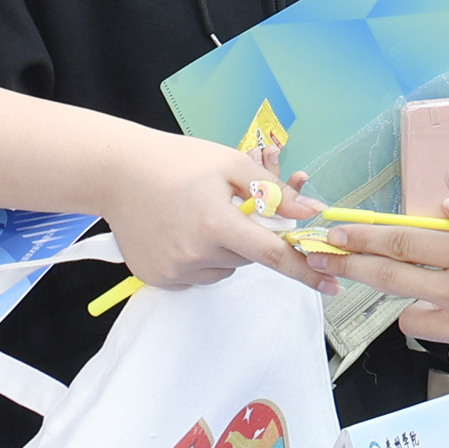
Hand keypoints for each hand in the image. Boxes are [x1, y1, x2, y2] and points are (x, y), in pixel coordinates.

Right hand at [107, 129, 332, 293]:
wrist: (116, 172)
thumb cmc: (177, 161)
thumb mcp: (230, 163)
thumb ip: (276, 191)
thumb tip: (312, 212)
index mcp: (217, 222)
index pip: (273, 254)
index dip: (305, 270)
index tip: (332, 286)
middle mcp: (195, 253)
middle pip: (247, 258)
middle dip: (248, 237)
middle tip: (225, 207)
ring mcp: (174, 270)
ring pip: (224, 268)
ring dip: (223, 249)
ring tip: (196, 216)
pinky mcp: (158, 278)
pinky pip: (197, 275)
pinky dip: (198, 259)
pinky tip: (180, 231)